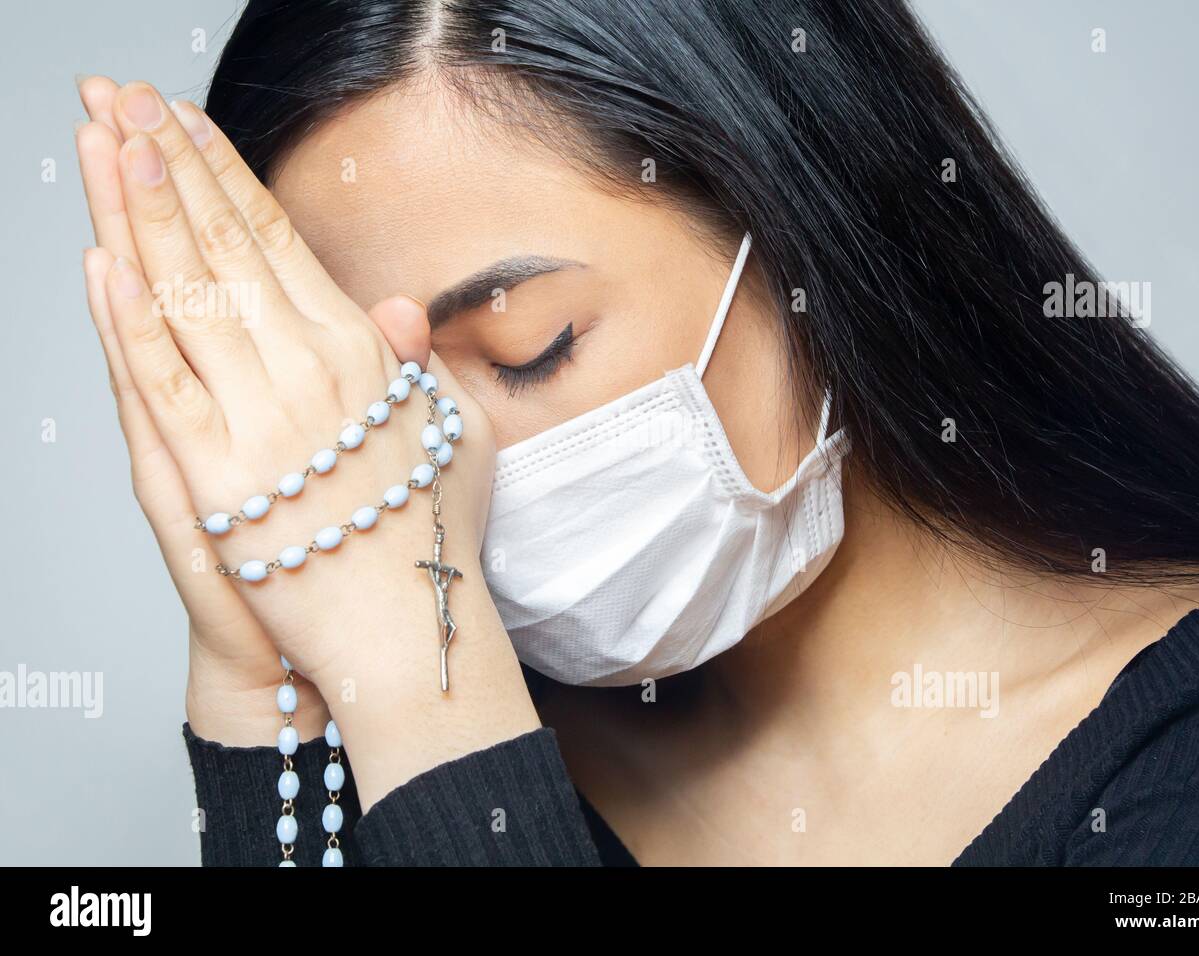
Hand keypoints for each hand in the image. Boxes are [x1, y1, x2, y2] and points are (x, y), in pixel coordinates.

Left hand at [78, 82, 539, 797]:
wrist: (405, 634)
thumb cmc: (429, 539)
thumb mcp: (453, 437)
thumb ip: (421, 368)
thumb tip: (400, 308)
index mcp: (362, 355)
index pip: (279, 242)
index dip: (226, 174)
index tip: (187, 122)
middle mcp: (309, 371)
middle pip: (225, 248)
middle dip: (169, 164)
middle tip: (124, 96)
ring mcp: (257, 420)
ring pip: (188, 296)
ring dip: (140, 212)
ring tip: (104, 138)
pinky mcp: (212, 476)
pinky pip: (165, 384)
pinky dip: (130, 322)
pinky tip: (105, 261)